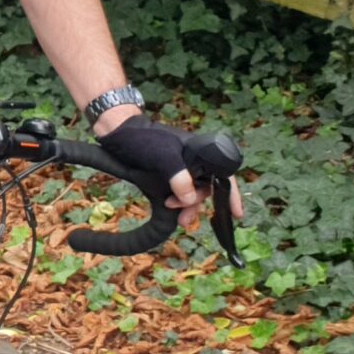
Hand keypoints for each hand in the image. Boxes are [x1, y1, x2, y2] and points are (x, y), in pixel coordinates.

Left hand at [94, 112, 242, 231]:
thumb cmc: (143, 139)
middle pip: (207, 188)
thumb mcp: (162, 156)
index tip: (236, 214)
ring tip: (180, 221)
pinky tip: (173, 213)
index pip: (224, 174)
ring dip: (188, 208)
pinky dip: (178, 205)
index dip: (231, 195)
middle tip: (184, 217)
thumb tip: (190, 199)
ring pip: (192, 194)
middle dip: (198, 204)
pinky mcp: (166, 177)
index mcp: (200, 153)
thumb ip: (179, 176)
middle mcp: (194, 162)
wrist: (117, 133)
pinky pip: (178, 194)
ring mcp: (180, 170)